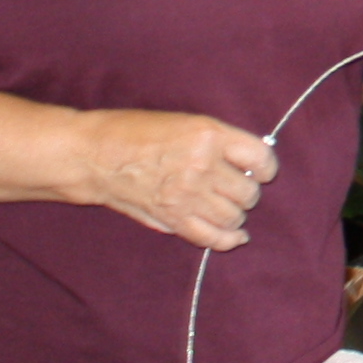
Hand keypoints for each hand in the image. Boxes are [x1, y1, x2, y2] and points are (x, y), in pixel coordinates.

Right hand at [78, 109, 277, 249]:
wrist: (96, 155)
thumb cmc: (139, 132)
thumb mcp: (186, 123)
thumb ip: (220, 143)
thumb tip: (249, 166)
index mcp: (209, 135)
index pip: (260, 157)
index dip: (266, 167)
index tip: (261, 170)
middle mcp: (202, 166)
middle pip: (249, 191)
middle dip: (247, 191)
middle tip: (235, 187)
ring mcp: (187, 195)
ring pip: (234, 215)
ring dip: (236, 213)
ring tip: (226, 206)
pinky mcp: (172, 218)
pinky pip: (212, 237)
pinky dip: (228, 239)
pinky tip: (236, 236)